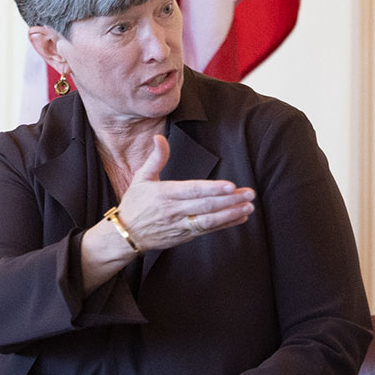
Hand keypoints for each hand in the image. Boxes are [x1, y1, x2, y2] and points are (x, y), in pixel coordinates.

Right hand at [113, 135, 255, 250]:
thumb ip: (156, 158)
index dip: (212, 189)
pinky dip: (225, 224)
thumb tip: (159, 137)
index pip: (192, 190)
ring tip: (248, 206)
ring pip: (209, 221)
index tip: (231, 186)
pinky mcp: (185, 236)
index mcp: (164, 194)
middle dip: (229, 200)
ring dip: (231, 214)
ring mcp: (180, 225)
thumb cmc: (135, 204)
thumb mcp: (141, 178)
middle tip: (249, 193)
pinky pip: (208, 231)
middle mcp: (174, 211)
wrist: (125, 235)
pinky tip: (240, 218)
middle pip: (205, 206)